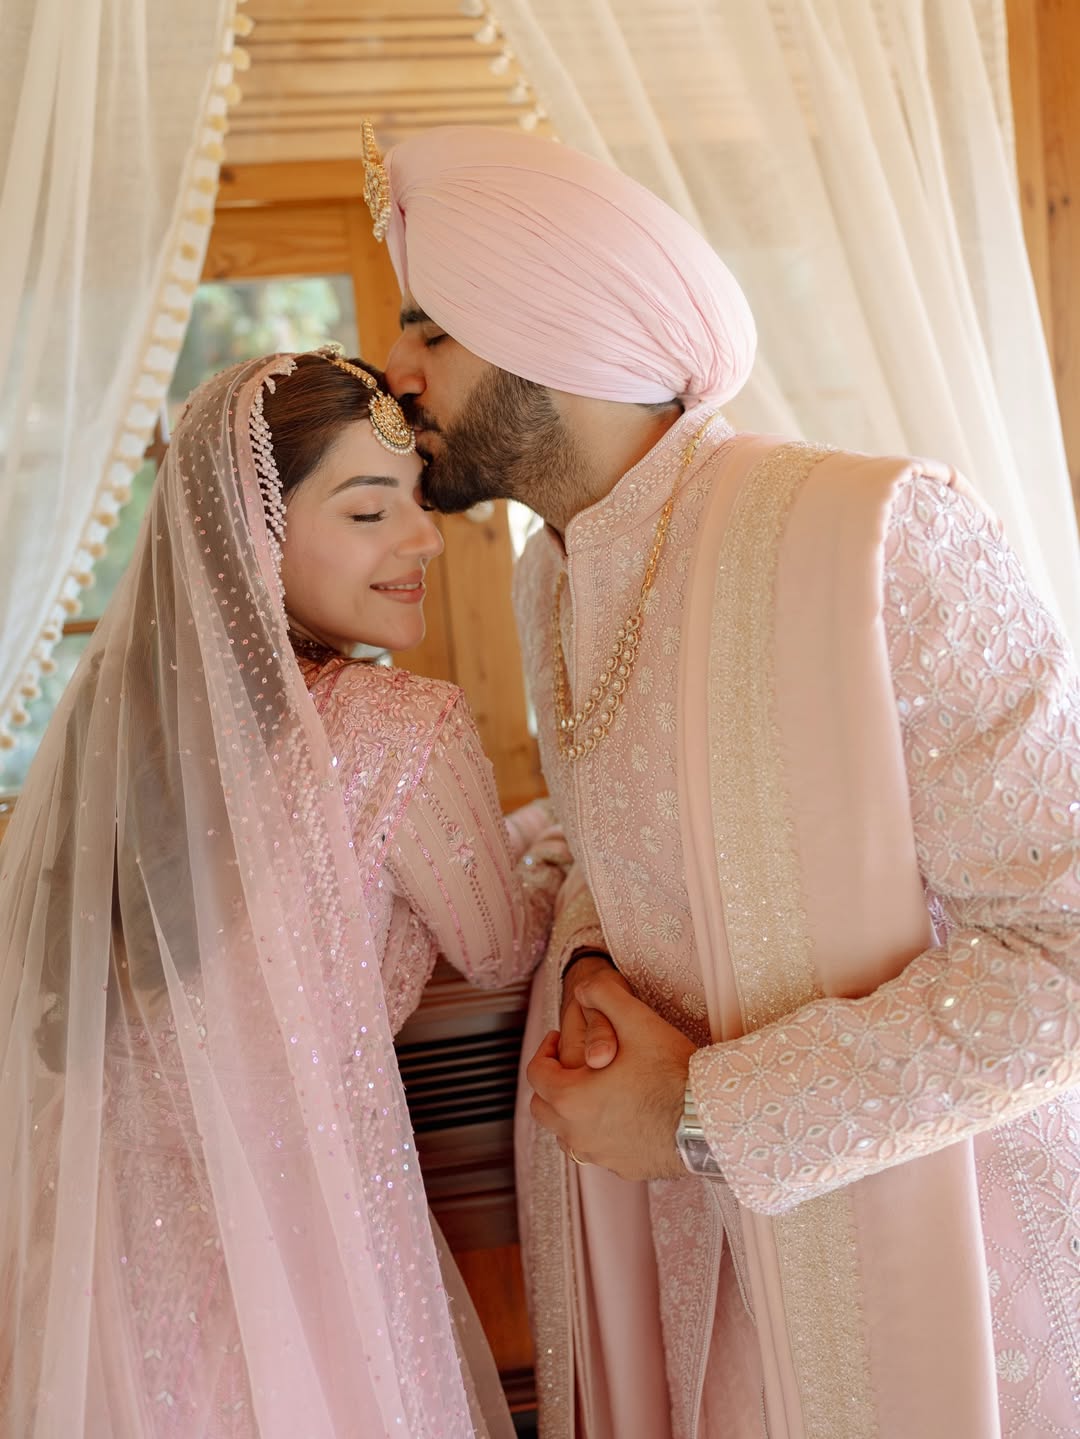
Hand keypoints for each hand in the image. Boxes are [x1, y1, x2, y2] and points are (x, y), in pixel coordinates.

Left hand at [528, 971, 696, 1181]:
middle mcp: (577, 1134)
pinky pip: (596, 1149)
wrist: (710, 1120)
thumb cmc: (670, 1071)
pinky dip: (597, 1131)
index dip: (545, 1050)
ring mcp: (600, 1155)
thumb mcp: (637, 1020)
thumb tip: (583, 987)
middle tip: (570, 1064)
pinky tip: (620, 1113)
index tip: (559, 1038)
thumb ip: (603, 994)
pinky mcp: (623, 1168)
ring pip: (567, 1133)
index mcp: (570, 1099)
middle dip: (552, 1082)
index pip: (536, 1074)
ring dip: (571, 1110)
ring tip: (593, 1088)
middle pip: (543, 1108)